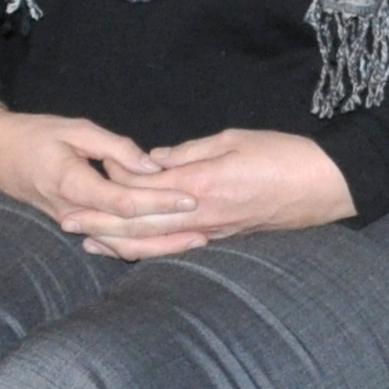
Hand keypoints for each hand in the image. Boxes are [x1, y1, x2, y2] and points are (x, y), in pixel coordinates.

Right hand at [0, 98, 195, 248]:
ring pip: (119, 242)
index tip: (190, 198)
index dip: (158, 202)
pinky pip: (109, 239)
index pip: (124, 201)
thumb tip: (150, 165)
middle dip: (167, 232)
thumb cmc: (34, 133)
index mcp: (73, 184)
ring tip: (192, 241)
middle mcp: (73, 211)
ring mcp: (72, 222)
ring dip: (156, 244)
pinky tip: (162, 242)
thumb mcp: (74, 128)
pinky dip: (136, 242)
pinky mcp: (74, 223)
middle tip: (204, 229)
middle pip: (126, 231)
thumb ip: (113, 147)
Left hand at [87, 130, 357, 260]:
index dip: (114, 179)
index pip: (145, 185)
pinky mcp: (221, 238)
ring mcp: (211, 231)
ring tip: (87, 240)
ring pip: (155, 243)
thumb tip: (153, 157)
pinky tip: (132, 248)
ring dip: (118, 242)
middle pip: (141, 222)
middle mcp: (200, 214)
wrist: (322, 185)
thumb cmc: (282, 154)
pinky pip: (176, 248)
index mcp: (200, 183)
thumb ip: (189, 151)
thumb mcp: (232, 138)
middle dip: (102, 220)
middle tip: (66, 218)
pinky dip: (149, 249)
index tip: (88, 170)